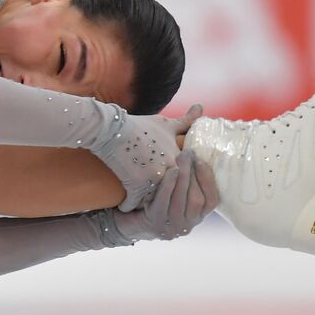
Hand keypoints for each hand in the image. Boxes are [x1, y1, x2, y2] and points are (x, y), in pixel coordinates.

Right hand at [87, 103, 205, 211]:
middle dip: (164, 199)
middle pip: (170, 193)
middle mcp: (170, 171)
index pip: (184, 180)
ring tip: (142, 208)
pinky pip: (133, 204)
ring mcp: (154, 180)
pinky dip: (128, 205)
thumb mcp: (166, 123)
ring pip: (153, 201)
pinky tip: (125, 206)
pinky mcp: (137, 187)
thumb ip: (186, 121)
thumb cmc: (140, 126)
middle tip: (157, 204)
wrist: (114, 130)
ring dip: (147, 205)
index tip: (171, 190)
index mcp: (180, 158)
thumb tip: (200, 107)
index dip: (176, 185)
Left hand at [112, 149, 218, 241]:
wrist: (122, 218)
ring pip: (183, 201)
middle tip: (189, 153)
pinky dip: (169, 186)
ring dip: (183, 177)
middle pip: (197, 200)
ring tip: (181, 158)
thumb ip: (188, 176)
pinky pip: (164, 203)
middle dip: (194, 174)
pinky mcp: (155, 224)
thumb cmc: (151, 198)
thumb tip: (196, 148)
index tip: (202, 161)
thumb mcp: (173, 190)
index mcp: (195, 217)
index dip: (209, 180)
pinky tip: (170, 171)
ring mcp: (170, 227)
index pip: (212, 200)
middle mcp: (186, 226)